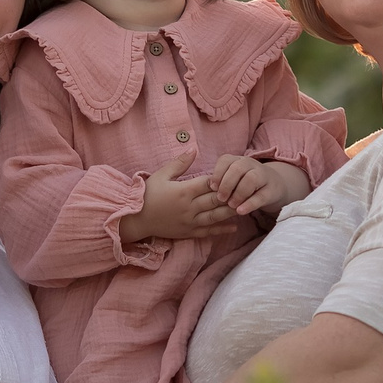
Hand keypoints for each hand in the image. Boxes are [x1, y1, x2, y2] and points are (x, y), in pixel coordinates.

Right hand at [118, 151, 238, 243]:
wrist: (136, 219)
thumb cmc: (147, 195)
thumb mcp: (161, 175)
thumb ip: (179, 163)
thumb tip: (194, 149)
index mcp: (183, 191)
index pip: (209, 183)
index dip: (221, 179)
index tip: (231, 174)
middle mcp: (189, 207)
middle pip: (216, 199)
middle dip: (232, 194)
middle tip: (246, 189)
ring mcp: (190, 221)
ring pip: (216, 216)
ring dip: (231, 211)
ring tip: (245, 205)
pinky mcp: (189, 232)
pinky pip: (209, 231)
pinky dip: (222, 229)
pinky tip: (234, 226)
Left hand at [209, 154, 306, 215]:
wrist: (274, 186)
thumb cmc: (245, 185)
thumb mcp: (233, 180)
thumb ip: (221, 182)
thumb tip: (206, 191)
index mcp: (237, 160)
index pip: (226, 160)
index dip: (218, 173)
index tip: (212, 187)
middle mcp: (251, 165)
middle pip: (238, 168)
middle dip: (227, 184)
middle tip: (220, 198)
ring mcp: (263, 176)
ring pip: (251, 179)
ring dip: (239, 193)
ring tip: (231, 205)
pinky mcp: (272, 190)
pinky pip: (261, 195)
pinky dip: (250, 204)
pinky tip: (241, 211)